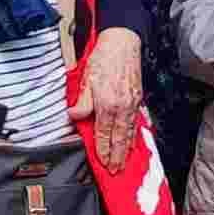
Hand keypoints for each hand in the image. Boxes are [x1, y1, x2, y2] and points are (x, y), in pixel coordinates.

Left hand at [81, 27, 145, 163]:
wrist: (123, 42)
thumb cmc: (104, 58)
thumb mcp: (86, 79)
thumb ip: (81, 102)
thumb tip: (75, 117)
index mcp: (108, 104)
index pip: (104, 134)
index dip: (103, 151)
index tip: (103, 163)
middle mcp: (122, 107)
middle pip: (120, 138)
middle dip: (118, 157)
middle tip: (116, 172)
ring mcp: (133, 104)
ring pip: (130, 133)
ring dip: (127, 150)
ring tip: (125, 163)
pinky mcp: (138, 99)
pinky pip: (136, 123)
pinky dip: (134, 136)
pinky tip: (133, 142)